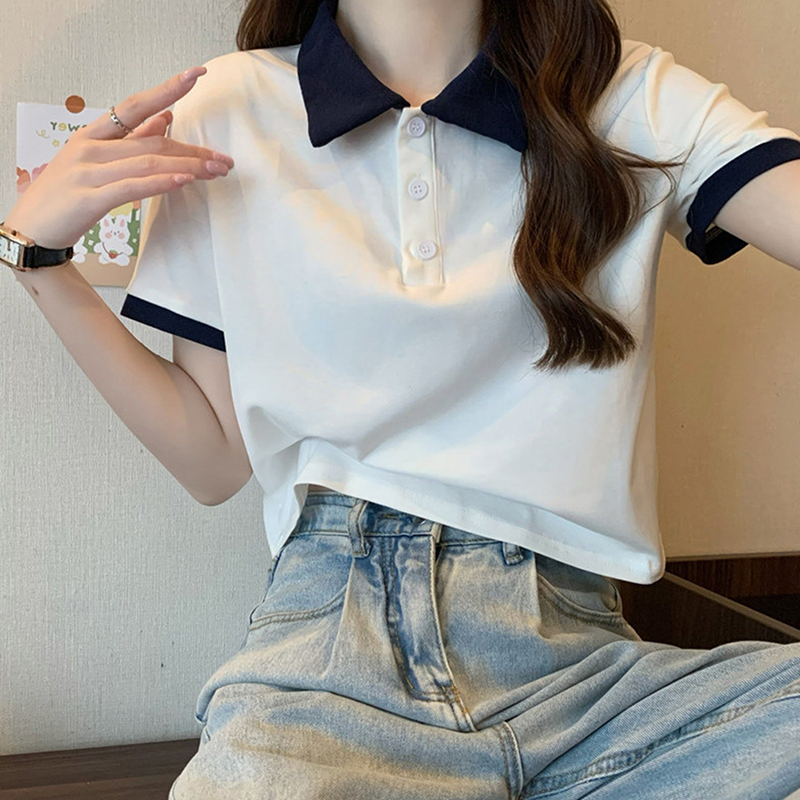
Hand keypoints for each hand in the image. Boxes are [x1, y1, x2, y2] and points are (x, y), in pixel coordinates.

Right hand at [4, 66, 234, 250]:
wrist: (31, 231)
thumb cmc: (66, 197)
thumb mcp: (96, 162)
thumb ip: (131, 140)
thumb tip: (166, 118)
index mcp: (91, 135)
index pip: (135, 105)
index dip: (167, 89)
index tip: (196, 75)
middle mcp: (89, 148)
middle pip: (153, 142)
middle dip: (193, 151)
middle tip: (223, 160)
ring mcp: (88, 172)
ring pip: (148, 163)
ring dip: (187, 167)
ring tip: (215, 172)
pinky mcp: (89, 199)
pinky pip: (132, 187)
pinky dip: (160, 183)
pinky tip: (184, 181)